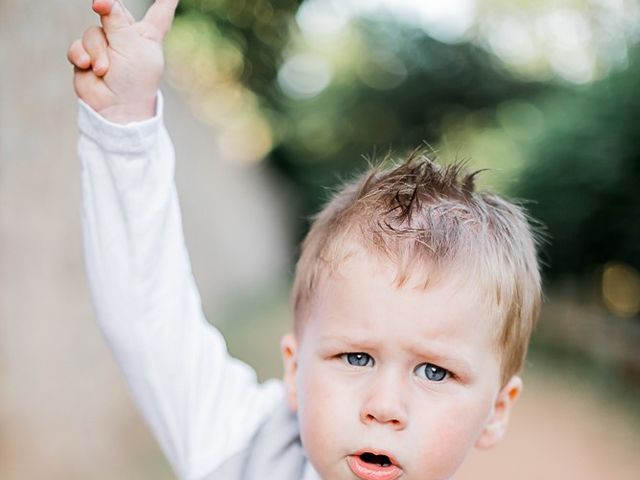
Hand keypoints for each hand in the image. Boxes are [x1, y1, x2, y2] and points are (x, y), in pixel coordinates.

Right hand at [67, 0, 178, 123]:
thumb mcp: (131, 45)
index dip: (165, 1)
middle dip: (106, 8)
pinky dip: (81, 56)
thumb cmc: (134, 80)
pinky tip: (88, 67)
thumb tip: (102, 1)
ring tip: (104, 69)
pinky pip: (77, 45)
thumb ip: (117, 20)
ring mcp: (106, 47)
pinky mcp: (86, 57)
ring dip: (97, 50)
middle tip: (100, 5)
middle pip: (114, 11)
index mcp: (148, 35)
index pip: (159, 12)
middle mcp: (127, 38)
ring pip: (93, 32)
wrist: (117, 108)